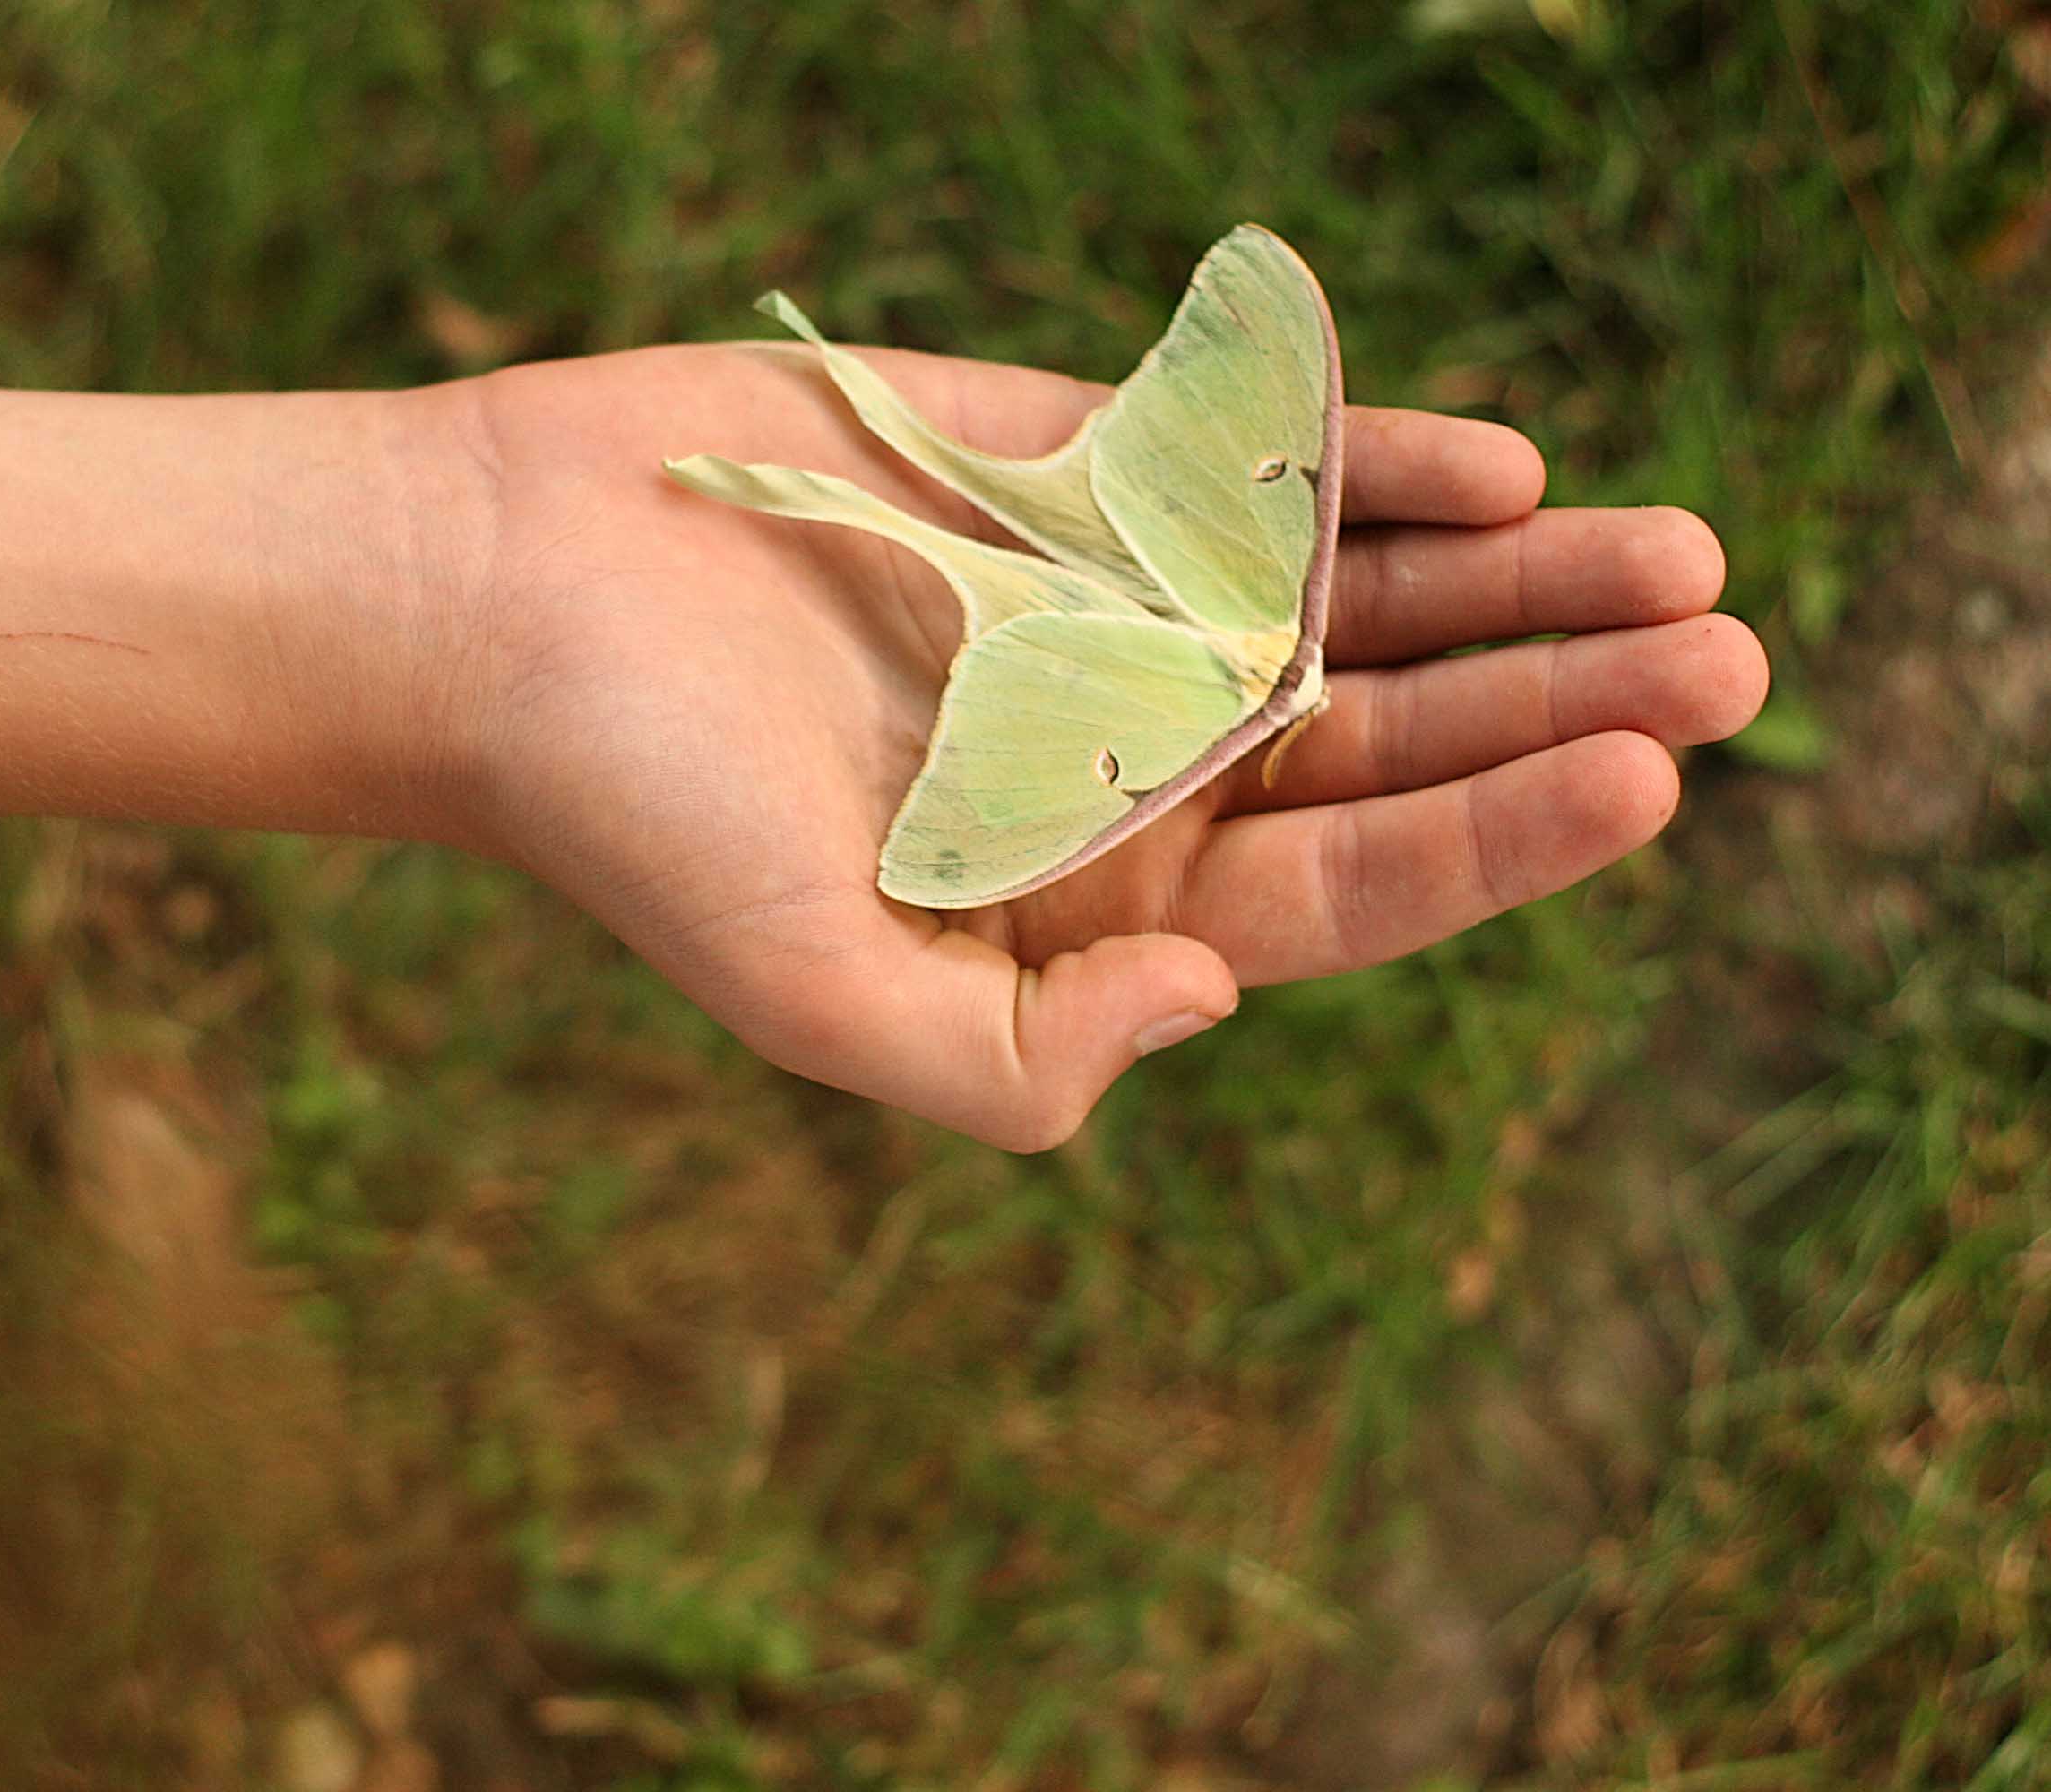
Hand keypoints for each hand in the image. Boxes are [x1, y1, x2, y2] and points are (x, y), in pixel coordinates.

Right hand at [451, 340, 1766, 1149]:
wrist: (495, 601)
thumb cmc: (633, 814)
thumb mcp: (818, 996)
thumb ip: (1014, 1061)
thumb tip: (1222, 992)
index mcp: (1084, 898)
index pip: (1345, 886)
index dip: (1503, 838)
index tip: (1654, 774)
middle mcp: (1122, 755)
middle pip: (1388, 737)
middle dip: (1562, 702)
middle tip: (1743, 654)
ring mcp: (1103, 603)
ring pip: (1353, 596)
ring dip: (1516, 581)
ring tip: (1678, 556)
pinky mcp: (1060, 468)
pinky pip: (1245, 462)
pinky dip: (1369, 461)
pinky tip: (1491, 469)